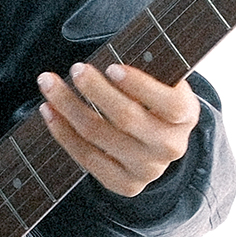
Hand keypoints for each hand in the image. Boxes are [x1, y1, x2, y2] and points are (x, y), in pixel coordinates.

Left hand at [37, 60, 199, 196]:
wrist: (155, 144)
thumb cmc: (151, 100)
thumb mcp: (159, 81)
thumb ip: (144, 69)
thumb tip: (109, 52)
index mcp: (185, 115)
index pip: (167, 102)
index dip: (138, 85)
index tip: (111, 67)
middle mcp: (171, 146)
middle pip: (126, 118)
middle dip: (95, 90)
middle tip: (76, 68)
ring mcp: (148, 170)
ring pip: (99, 136)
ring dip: (68, 106)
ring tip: (49, 84)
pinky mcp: (124, 184)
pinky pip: (86, 157)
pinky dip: (63, 133)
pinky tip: (49, 112)